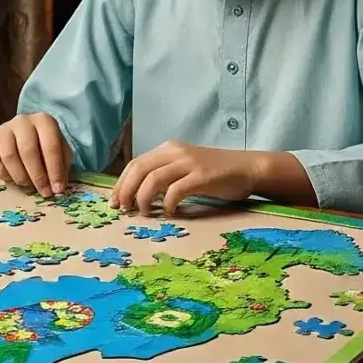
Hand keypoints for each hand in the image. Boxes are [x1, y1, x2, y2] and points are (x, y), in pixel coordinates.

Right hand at [0, 112, 72, 194]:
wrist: (25, 135)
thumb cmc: (45, 146)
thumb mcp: (61, 153)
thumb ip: (61, 168)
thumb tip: (57, 188)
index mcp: (44, 120)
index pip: (50, 146)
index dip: (55, 170)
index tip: (57, 189)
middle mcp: (22, 121)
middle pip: (27, 151)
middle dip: (37, 176)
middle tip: (43, 191)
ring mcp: (3, 129)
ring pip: (8, 157)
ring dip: (20, 177)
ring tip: (28, 184)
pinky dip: (3, 174)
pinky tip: (12, 178)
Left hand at [112, 141, 275, 214]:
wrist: (247, 168)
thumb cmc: (214, 173)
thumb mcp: (184, 167)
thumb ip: (164, 175)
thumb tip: (137, 195)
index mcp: (168, 149)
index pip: (135, 164)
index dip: (120, 183)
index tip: (114, 202)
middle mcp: (175, 152)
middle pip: (139, 170)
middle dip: (126, 191)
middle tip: (124, 210)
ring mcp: (189, 163)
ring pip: (153, 179)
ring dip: (143, 198)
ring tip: (144, 213)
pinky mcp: (202, 176)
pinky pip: (176, 190)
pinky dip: (167, 203)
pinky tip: (170, 212)